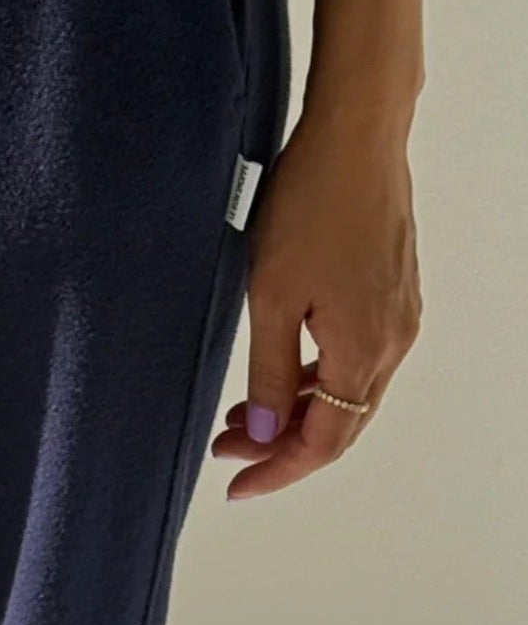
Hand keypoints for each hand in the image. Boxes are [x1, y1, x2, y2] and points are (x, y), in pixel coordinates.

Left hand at [211, 102, 421, 497]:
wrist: (356, 136)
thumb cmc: (310, 205)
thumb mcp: (272, 296)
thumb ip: (266, 372)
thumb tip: (261, 433)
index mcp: (364, 350)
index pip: (323, 442)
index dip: (277, 471)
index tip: (236, 488)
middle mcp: (392, 342)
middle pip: (339, 424)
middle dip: (281, 446)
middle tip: (225, 452)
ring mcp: (398, 318)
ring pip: (346, 392)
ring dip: (295, 411)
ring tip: (237, 416)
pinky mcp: (392, 294)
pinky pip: (355, 359)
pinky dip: (314, 378)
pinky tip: (276, 372)